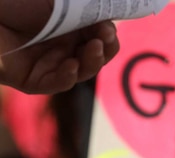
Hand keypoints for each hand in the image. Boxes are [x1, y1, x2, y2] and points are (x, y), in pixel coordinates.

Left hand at [0, 0, 118, 93]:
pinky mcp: (29, 79)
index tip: (111, 26)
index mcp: (66, 25)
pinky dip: (67, 77)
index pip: (97, 35)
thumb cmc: (14, 2)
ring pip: (79, 72)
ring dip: (91, 62)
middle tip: (106, 37)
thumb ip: (83, 5)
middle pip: (93, 55)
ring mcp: (44, 63)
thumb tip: (112, 5)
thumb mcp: (56, 0)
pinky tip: (72, 65)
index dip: (108, 33)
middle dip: (105, 48)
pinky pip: (54, 84)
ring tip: (94, 49)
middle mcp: (58, 45)